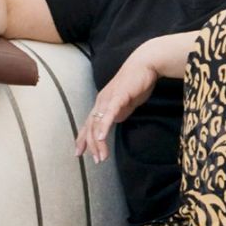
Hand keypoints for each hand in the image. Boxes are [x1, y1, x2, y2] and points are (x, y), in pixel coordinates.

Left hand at [75, 44, 158, 163]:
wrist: (145, 65)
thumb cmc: (137, 82)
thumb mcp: (126, 102)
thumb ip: (120, 111)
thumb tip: (115, 121)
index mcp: (102, 103)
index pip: (89, 123)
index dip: (83, 139)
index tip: (79, 153)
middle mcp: (101, 101)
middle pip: (90, 126)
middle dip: (91, 145)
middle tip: (96, 160)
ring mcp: (108, 99)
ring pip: (98, 123)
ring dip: (98, 142)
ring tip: (101, 156)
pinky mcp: (118, 97)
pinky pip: (109, 114)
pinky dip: (104, 126)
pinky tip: (101, 137)